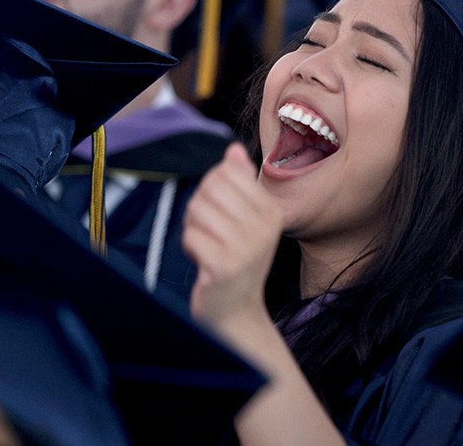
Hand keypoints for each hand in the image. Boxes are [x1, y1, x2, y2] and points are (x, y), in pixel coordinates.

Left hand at [184, 143, 283, 332]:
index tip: (219, 214)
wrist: (237, 313)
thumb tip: (234, 149)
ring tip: (206, 246)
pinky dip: (190, 247)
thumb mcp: (246, 220)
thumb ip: (240, 183)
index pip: (226, 172)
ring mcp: (246, 248)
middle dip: (198, 208)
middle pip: (209, 189)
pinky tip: (203, 262)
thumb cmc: (237, 261)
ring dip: (192, 228)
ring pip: (197, 210)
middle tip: (207, 231)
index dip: (211, 188)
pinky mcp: (225, 266)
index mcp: (272, 211)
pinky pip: (191, 236)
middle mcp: (264, 227)